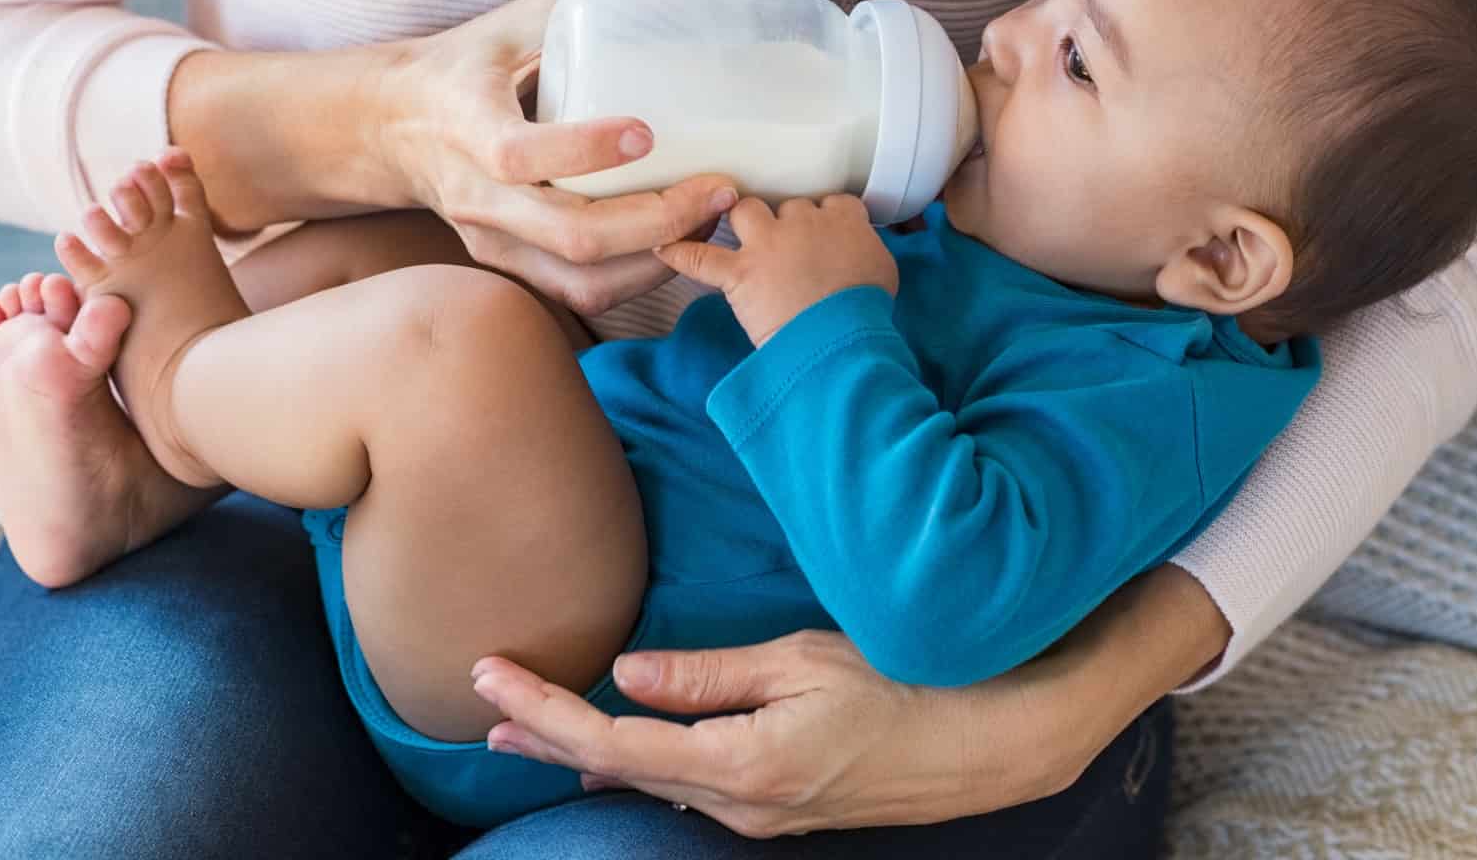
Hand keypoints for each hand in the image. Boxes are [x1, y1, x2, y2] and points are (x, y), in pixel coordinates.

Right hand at [364, 0, 741, 316]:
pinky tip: (677, 241)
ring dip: (659, 257)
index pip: (518, 154)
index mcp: (467, 122)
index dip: (584, 150)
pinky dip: (638, 276)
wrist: (396, 124)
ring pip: (582, 278)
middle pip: (571, 234)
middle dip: (659, 220)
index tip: (647, 133)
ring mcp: (491, 238)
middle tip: (720, 188)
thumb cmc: (475, 61)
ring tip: (709, 217)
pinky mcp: (509, 264)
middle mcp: (476, 193)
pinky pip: (580, 291)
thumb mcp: (529, 11)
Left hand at [468, 566, 1227, 837]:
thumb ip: (709, 675)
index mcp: (741, 764)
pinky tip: (618, 747)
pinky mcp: (781, 807)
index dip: (543, 711)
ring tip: (527, 728)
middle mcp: (740, 804)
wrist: (994, 742)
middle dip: (545, 738)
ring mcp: (762, 815)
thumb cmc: (908, 683)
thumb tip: (628, 674)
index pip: (612, 741)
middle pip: (616, 772)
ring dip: (584, 752)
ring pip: (650, 783)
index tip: (488, 679)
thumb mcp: (803, 661)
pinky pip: (689, 785)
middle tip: (482, 707)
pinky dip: (639, 761)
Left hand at [655, 195, 897, 345]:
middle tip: (787, 247)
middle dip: (785, 222)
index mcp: (843, 219)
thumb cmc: (867, 310)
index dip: (824, 217)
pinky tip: (663, 248)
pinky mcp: (740, 272)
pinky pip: (699, 257)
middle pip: (787, 205)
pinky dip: (680, 253)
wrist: (841, 337)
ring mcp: (767, 244)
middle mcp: (802, 221)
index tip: (823, 232)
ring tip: (741, 234)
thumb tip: (858, 253)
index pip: (831, 202)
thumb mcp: (883, 271)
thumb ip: (866, 250)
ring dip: (742, 220)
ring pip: (745, 210)